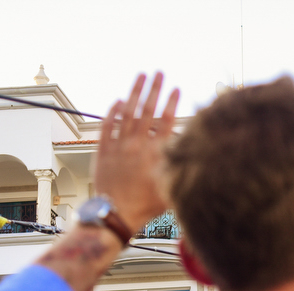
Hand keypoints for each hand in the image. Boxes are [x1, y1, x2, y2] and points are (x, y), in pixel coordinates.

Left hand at [94, 72, 180, 228]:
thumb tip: (190, 154)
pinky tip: (117, 101)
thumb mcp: (170, 189)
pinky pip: (107, 126)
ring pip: (126, 112)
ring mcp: (118, 146)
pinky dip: (112, 112)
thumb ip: (178, 168)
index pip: (167, 121)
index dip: (172, 103)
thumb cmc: (145, 208)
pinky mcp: (103, 151)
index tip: (177, 88)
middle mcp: (137, 145)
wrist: (115, 215)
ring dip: (134, 92)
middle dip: (154, 89)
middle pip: (147, 110)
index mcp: (155, 154)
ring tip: (140, 76)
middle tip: (159, 72)